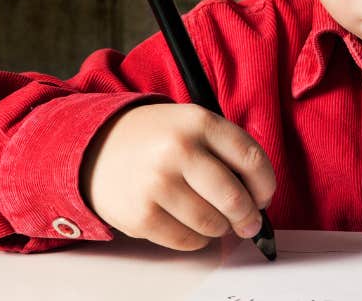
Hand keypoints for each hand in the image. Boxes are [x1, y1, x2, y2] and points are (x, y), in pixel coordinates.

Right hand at [78, 103, 275, 251]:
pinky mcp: (141, 215)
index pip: (252, 160)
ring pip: (212, 223)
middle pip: (234, 198)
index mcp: (200, 122)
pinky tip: (191, 225)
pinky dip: (197, 239)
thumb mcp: (192, 124)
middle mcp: (178, 150)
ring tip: (215, 220)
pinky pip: (187, 240)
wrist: (96, 147)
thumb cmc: (156, 139)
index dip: (266, 186)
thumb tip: (259, 197)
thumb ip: (227, 151)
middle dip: (248, 217)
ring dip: (221, 228)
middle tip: (249, 223)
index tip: (264, 197)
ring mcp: (157, 184)